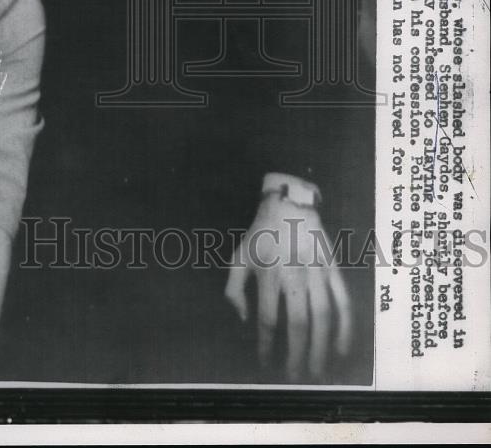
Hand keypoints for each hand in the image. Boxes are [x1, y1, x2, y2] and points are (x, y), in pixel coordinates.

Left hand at [224, 193, 351, 380]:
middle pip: (298, 323)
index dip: (267, 345)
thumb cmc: (260, 234)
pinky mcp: (333, 268)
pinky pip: (344, 300)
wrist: (289, 203)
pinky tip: (341, 348)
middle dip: (297, 354)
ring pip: (323, 316)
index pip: (268, 318)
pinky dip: (346, 326)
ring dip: (322, 347)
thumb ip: (234, 289)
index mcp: (268, 273)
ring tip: (317, 371)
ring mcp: (317, 272)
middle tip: (296, 377)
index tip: (266, 363)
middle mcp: (294, 274)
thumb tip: (244, 319)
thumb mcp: (239, 256)